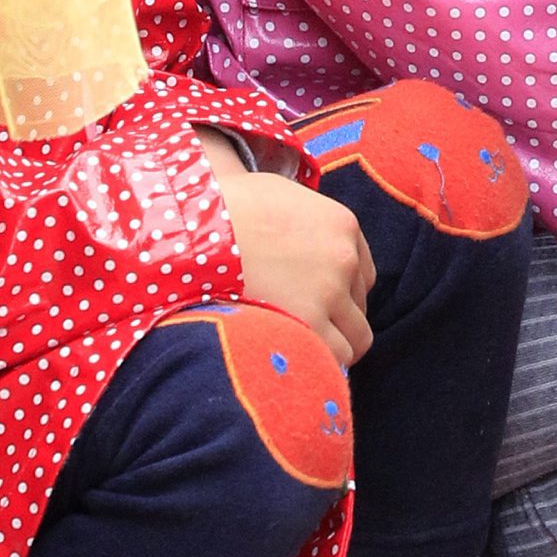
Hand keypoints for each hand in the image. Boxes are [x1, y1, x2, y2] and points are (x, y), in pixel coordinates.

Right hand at [198, 138, 375, 365]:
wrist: (195, 231)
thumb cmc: (224, 209)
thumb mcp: (276, 193)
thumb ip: (302, 219)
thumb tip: (294, 233)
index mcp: (341, 225)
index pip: (361, 274)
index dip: (339, 292)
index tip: (314, 301)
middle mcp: (343, 258)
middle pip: (359, 306)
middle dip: (336, 319)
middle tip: (299, 325)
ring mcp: (330, 291)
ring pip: (355, 338)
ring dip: (332, 345)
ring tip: (298, 348)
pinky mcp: (310, 322)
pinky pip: (336, 358)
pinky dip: (319, 363)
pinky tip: (294, 358)